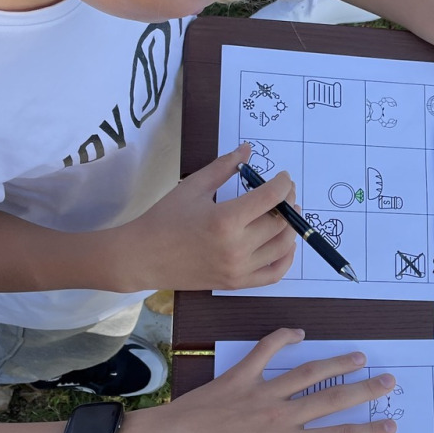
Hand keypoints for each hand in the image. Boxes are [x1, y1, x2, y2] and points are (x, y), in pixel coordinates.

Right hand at [115, 144, 296, 290]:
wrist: (142, 257)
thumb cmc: (164, 219)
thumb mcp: (193, 187)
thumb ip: (223, 167)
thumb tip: (247, 149)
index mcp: (225, 219)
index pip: (270, 197)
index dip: (283, 184)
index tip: (283, 177)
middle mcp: (237, 247)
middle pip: (280, 222)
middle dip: (288, 203)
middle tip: (285, 193)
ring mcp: (238, 268)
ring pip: (282, 247)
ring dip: (291, 228)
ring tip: (285, 214)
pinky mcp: (236, 283)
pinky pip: (274, 274)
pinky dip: (286, 258)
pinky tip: (284, 244)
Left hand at [124, 329, 396, 432]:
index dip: (369, 431)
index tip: (391, 424)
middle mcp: (280, 417)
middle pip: (333, 399)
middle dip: (364, 390)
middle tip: (388, 381)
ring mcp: (260, 394)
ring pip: (308, 373)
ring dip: (336, 362)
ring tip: (358, 356)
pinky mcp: (237, 378)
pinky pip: (265, 351)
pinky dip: (282, 338)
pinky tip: (298, 332)